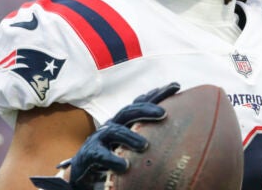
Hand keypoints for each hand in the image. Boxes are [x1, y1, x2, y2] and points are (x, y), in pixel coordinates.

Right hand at [30, 82, 180, 189]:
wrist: (82, 174)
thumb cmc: (112, 158)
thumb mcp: (130, 146)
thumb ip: (148, 138)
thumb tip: (178, 138)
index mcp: (124, 122)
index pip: (141, 103)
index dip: (157, 94)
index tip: (176, 86)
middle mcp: (112, 126)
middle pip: (129, 111)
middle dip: (145, 109)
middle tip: (163, 113)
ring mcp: (100, 139)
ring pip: (115, 131)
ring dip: (130, 136)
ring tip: (145, 145)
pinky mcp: (90, 154)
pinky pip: (101, 155)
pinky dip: (112, 159)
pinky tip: (124, 166)